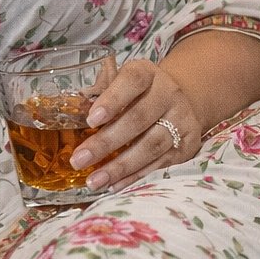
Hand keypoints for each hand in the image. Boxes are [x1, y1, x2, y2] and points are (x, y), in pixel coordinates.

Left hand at [69, 59, 202, 192]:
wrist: (179, 103)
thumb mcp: (121, 84)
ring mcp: (181, 120)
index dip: (112, 100)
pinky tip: (114, 185)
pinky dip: (135, 176)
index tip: (91, 119)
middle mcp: (169, 94)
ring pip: (150, 146)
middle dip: (106, 142)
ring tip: (94, 180)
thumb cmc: (138, 95)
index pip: (132, 81)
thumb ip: (100, 94)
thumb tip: (72, 111)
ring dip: (120, 166)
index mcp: (148, 74)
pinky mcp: (187, 145)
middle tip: (79, 159)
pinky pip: (160, 164)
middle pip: (138, 119)